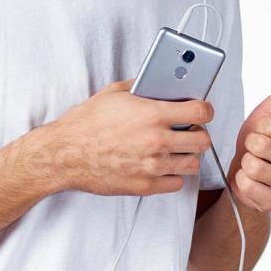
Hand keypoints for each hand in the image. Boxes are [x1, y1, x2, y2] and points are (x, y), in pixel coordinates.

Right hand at [42, 79, 214, 196]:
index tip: (203, 110)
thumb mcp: (113, 93)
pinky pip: (176, 183)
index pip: (200, 112)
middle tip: (190, 130)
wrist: (65, 154)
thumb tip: (159, 84)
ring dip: (187, 154)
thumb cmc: (85, 123)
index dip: (206, 110)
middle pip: (203, 140)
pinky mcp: (145, 185)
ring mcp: (153, 166)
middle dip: (199, 133)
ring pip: (192, 163)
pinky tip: (163, 165)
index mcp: (152, 114)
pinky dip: (173, 174)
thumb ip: (142, 87)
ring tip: (176, 148)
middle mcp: (157, 141)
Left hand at [230, 90, 270, 212]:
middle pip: (261, 145)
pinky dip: (242, 181)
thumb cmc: (259, 139)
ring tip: (253, 163)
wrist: (247, 168)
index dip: (258, 127)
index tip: (262, 131)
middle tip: (254, 149)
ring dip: (246, 163)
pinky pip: (249, 187)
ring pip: (254, 167)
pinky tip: (251, 179)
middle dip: (250, 145)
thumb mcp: (267, 114)